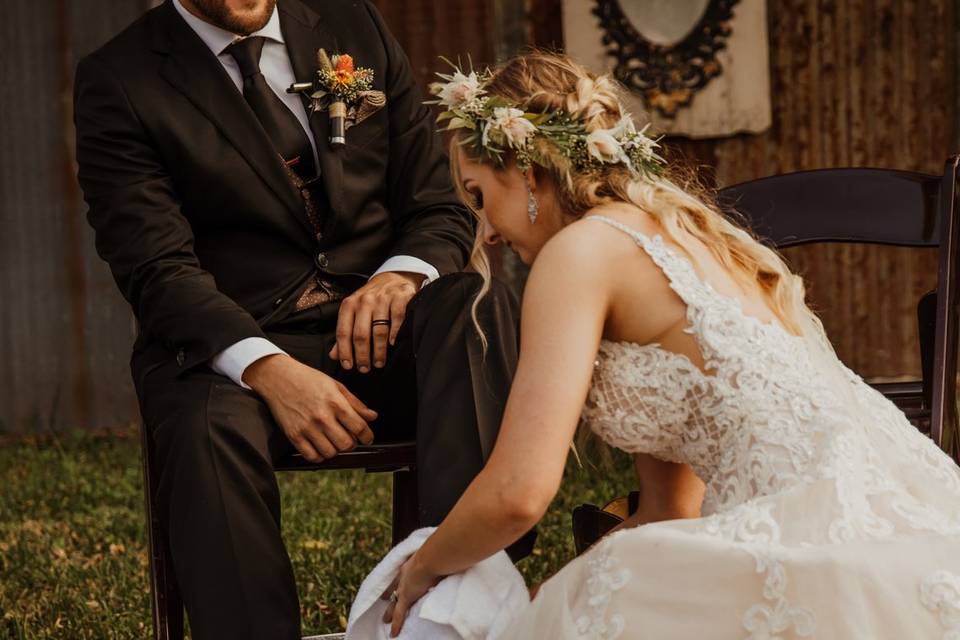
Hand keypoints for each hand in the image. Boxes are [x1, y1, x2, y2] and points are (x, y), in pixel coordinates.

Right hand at [243, 354, 376, 461]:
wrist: (278, 377)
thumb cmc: (308, 379)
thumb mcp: (336, 385)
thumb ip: (355, 403)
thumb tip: (372, 417)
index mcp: (335, 403)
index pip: (360, 427)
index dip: (368, 436)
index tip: (368, 438)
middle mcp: (322, 417)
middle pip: (346, 444)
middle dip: (352, 444)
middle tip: (350, 438)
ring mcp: (307, 427)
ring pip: (330, 453)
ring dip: (336, 450)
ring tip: (334, 441)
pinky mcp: (293, 435)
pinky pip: (311, 456)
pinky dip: (319, 455)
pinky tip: (320, 446)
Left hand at [329, 271, 421, 372]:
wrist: (392, 279)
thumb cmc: (372, 300)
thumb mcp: (354, 312)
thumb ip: (345, 333)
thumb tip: (334, 355)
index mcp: (350, 305)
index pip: (343, 331)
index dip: (344, 351)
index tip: (348, 365)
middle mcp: (365, 301)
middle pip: (361, 334)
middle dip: (362, 355)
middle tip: (365, 368)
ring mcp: (383, 299)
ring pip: (379, 330)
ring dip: (379, 350)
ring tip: (379, 362)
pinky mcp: (400, 298)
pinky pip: (397, 319)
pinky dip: (395, 333)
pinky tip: (393, 345)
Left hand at [380, 552, 440, 636]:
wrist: (432, 557)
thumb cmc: (438, 553)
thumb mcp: (435, 557)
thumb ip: (438, 561)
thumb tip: (448, 562)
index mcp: (411, 565)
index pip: (401, 575)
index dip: (397, 580)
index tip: (394, 581)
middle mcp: (405, 576)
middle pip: (394, 588)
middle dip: (388, 595)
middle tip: (383, 599)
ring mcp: (404, 588)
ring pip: (394, 602)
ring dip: (389, 612)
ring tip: (385, 619)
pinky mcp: (406, 598)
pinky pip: (399, 614)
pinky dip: (396, 624)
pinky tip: (393, 633)